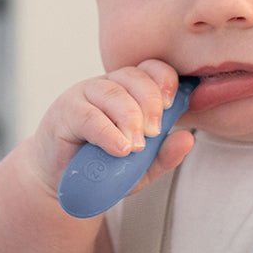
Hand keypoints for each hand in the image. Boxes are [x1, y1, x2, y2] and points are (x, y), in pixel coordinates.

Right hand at [31, 60, 194, 198]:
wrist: (64, 183)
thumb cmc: (103, 167)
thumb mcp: (141, 166)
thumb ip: (164, 154)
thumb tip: (188, 138)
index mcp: (130, 91)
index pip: (151, 69)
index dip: (165, 81)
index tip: (172, 105)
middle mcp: (108, 86)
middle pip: (135, 77)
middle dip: (150, 103)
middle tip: (154, 133)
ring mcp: (85, 95)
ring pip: (113, 93)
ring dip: (130, 118)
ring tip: (136, 146)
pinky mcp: (65, 111)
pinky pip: (89, 115)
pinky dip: (107, 132)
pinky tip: (119, 148)